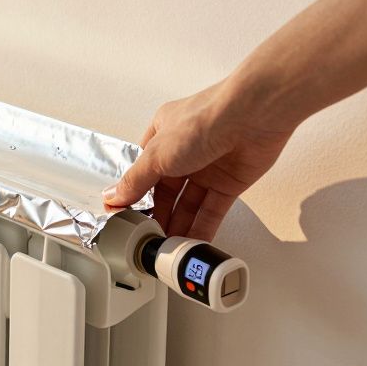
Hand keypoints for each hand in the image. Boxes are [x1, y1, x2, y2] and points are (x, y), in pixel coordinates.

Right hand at [102, 79, 295, 240]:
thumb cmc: (204, 121)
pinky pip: (212, 210)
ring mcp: (208, 167)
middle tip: (147, 239)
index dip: (133, 195)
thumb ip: (135, 181)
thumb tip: (113, 197)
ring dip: (178, 225)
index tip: (125, 218)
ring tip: (168, 248)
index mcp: (161, 136)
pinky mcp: (230, 182)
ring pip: (188, 204)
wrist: (253, 117)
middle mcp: (184, 151)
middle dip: (156, 215)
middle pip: (165, 192)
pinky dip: (202, 228)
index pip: (142, 171)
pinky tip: (192, 244)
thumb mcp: (157, 154)